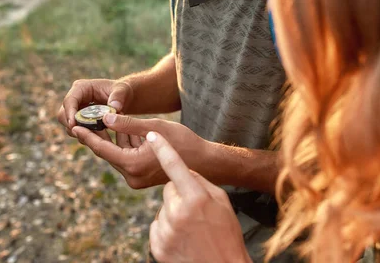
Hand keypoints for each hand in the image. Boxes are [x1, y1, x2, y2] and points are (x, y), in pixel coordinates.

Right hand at [56, 78, 132, 137]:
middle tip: (86, 135)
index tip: (73, 125)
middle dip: (72, 126)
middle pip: (63, 115)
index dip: (69, 113)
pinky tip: (100, 138)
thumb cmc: (122, 91)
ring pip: (69, 125)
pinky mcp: (80, 121)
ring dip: (80, 133)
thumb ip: (118, 97)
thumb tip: (114, 107)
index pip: (69, 101)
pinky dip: (86, 136)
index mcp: (81, 88)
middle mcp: (75, 99)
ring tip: (98, 136)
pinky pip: (78, 131)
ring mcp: (76, 111)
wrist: (124, 98)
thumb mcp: (122, 90)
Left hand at [72, 115, 207, 188]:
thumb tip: (105, 117)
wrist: (204, 161)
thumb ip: (127, 124)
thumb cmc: (182, 141)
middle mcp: (132, 177)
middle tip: (86, 120)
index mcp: (133, 165)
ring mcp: (137, 180)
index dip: (88, 136)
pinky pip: (128, 160)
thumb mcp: (153, 128)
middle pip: (109, 154)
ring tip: (107, 121)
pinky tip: (127, 132)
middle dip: (101, 136)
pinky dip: (127, 147)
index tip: (74, 126)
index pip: (103, 150)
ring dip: (116, 141)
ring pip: (119, 156)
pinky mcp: (142, 179)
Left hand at [146, 131, 250, 262]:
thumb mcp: (222, 201)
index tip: (153, 134)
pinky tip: (183, 237)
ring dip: (173, 212)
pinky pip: (157, 225)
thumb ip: (200, 182)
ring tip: (191, 227)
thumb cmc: (226, 233)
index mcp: (196, 198)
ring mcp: (167, 230)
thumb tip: (183, 170)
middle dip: (178, 194)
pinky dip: (167, 228)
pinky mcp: (158, 246)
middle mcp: (179, 212)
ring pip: (163, 207)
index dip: (163, 148)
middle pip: (168, 189)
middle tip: (196, 209)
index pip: (175, 165)